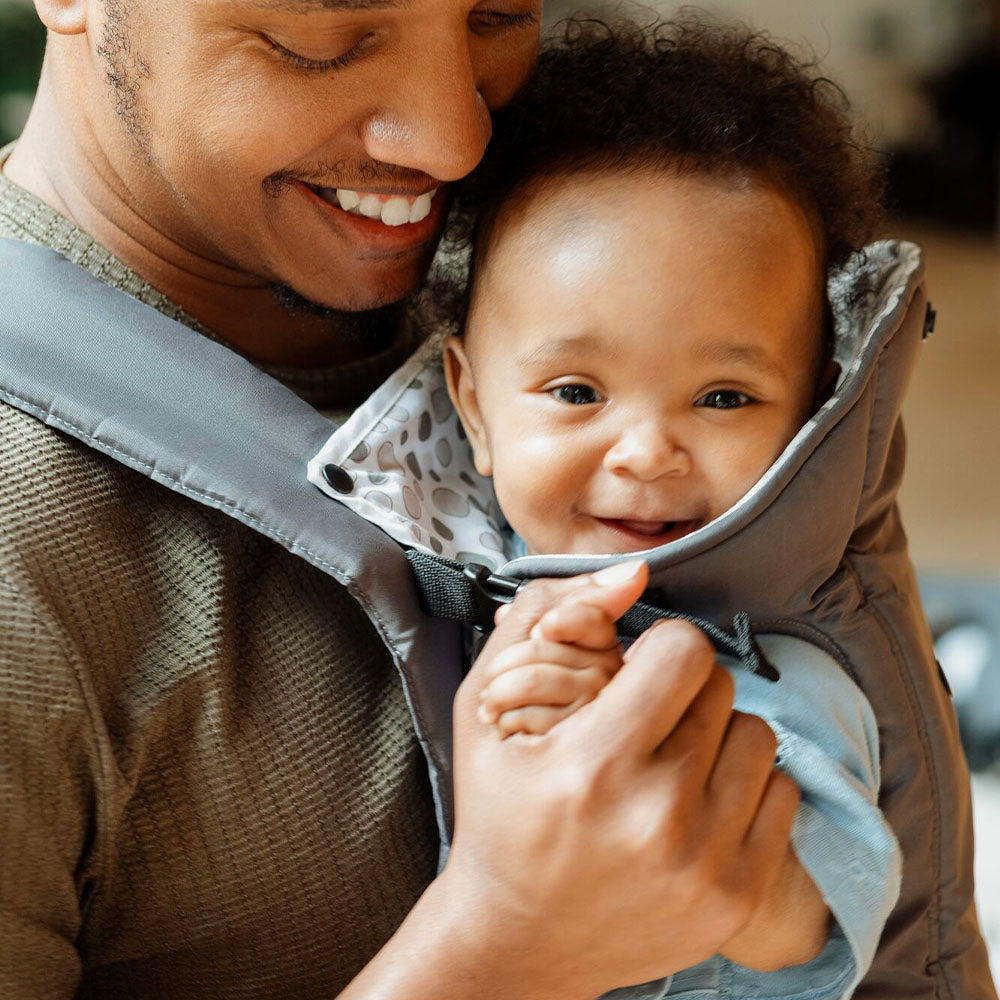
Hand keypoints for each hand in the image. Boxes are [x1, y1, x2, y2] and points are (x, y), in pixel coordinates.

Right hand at [442, 565, 800, 997]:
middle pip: (721, 689)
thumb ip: (544, 621)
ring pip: (759, 735)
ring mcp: (707, 861)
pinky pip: (783, 791)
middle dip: (682, 690)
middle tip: (644, 722)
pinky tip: (696, 803)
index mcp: (594, 764)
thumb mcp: (485, 709)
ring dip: (717, 736)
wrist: (520, 938)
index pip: (683, 651)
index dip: (658, 648)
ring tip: (669, 762)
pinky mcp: (739, 895)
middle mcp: (659, 815)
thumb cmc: (499, 815)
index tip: (636, 670)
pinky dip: (744, 785)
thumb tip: (633, 574)